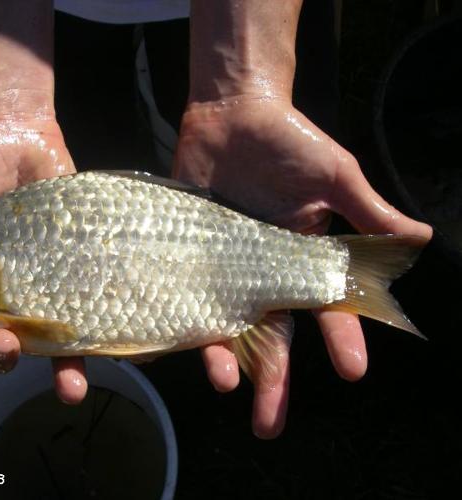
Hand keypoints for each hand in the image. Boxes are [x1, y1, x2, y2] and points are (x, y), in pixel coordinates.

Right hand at [0, 118, 87, 403]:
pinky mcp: (79, 274)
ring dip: (59, 371)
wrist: (15, 133)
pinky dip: (101, 337)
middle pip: (1, 348)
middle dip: (1, 357)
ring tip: (70, 386)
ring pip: (50, 344)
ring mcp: (44, 288)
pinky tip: (111, 354)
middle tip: (4, 344)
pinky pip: (91, 311)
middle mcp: (4, 298)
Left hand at [173, 97, 431, 437]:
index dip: (340, 340)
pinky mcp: (185, 255)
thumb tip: (421, 239)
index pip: (323, 311)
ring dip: (224, 358)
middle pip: (270, 337)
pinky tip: (161, 346)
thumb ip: (366, 210)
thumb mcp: (333, 173)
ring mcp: (220, 267)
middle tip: (269, 423)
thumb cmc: (289, 140)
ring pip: (223, 324)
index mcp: (300, 261)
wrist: (232, 114)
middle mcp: (260, 273)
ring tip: (224, 382)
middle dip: (273, 381)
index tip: (352, 369)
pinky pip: (177, 294)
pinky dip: (172, 320)